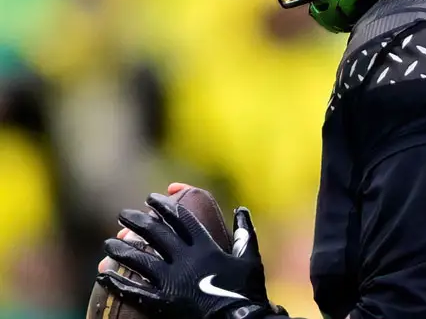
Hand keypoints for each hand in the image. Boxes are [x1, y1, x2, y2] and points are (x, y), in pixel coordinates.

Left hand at [96, 192, 282, 318]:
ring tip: (108, 244)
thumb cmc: (246, 291)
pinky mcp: (162, 301)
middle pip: (155, 234)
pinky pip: (134, 290)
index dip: (165, 206)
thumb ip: (245, 233)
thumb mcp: (250, 259)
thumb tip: (241, 209)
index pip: (181, 219)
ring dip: (121, 250)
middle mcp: (184, 259)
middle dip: (137, 221)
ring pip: (139, 259)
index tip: (152, 198)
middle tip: (123, 214)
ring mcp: (171, 280)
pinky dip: (116, 283)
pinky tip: (103, 276)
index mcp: (205, 246)